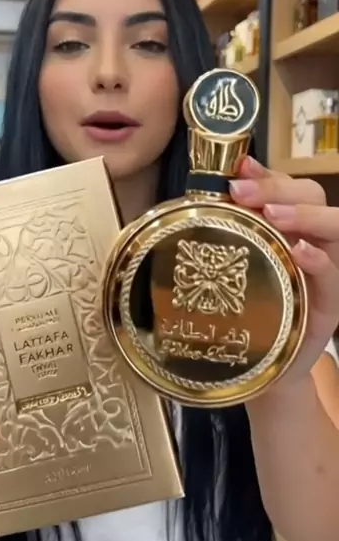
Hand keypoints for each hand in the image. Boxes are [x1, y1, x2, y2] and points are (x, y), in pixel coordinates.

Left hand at [229, 156, 338, 382]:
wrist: (263, 372)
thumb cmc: (250, 312)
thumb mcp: (239, 266)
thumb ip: (234, 230)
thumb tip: (215, 190)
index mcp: (291, 229)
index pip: (289, 187)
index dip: (268, 173)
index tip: (240, 168)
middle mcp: (314, 243)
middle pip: (315, 198)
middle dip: (280, 188)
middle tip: (243, 191)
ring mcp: (327, 274)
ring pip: (336, 229)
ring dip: (305, 216)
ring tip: (274, 213)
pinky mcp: (331, 306)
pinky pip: (333, 277)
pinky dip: (319, 260)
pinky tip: (300, 252)